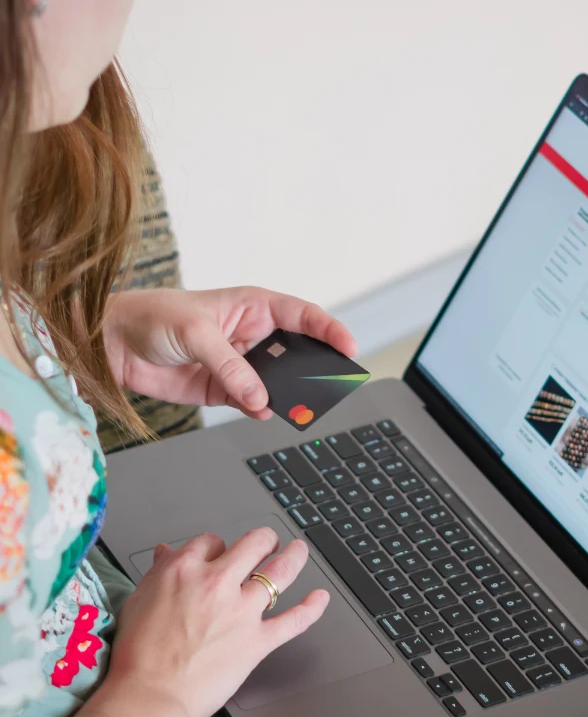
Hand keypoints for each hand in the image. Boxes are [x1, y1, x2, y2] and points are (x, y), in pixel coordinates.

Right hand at [102, 528, 328, 716]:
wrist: (147, 697)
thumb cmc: (136, 653)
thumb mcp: (139, 599)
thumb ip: (159, 572)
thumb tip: (166, 552)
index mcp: (186, 569)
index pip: (212, 540)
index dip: (217, 546)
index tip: (218, 554)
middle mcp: (219, 583)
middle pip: (254, 545)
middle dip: (263, 540)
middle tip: (267, 544)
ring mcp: (242, 611)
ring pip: (280, 572)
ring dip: (295, 556)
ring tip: (299, 550)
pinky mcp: (257, 641)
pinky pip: (293, 621)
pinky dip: (311, 609)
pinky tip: (321, 597)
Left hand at [103, 287, 356, 417]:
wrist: (110, 343)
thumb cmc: (152, 316)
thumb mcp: (196, 333)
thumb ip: (230, 366)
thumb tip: (259, 396)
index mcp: (254, 306)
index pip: (303, 316)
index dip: (329, 329)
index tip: (348, 346)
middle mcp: (253, 334)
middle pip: (297, 352)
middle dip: (313, 368)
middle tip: (329, 384)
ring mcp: (240, 364)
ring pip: (277, 382)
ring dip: (287, 393)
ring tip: (297, 404)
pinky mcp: (224, 389)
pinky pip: (253, 402)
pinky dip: (260, 408)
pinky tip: (263, 410)